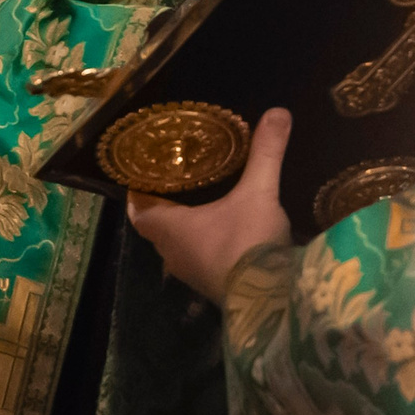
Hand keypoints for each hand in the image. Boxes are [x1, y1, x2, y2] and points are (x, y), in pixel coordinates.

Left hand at [127, 108, 293, 303]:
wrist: (271, 301)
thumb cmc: (248, 243)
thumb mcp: (259, 192)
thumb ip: (265, 153)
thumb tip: (278, 112)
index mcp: (170, 229)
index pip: (138, 211)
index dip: (137, 192)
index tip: (143, 172)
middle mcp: (173, 254)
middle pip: (156, 227)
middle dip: (162, 205)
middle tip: (176, 178)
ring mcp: (192, 274)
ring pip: (177, 245)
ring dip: (184, 227)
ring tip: (200, 200)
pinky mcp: (213, 286)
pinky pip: (198, 259)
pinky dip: (203, 243)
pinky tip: (224, 229)